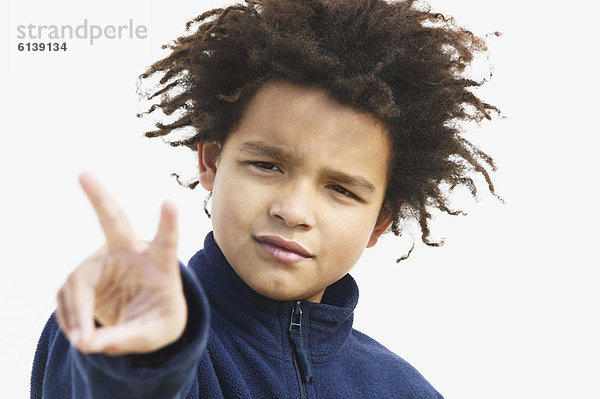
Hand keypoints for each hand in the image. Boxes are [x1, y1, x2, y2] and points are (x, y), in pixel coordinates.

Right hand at [55, 172, 186, 355]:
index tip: (171, 201)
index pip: (167, 240)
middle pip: (113, 221)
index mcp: (160, 262)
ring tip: (86, 342)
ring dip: (77, 315)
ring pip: (78, 281)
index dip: (168, 223)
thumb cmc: (160, 319)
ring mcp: (104, 259)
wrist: (147, 317)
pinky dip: (70, 320)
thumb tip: (89, 343)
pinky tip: (81, 333)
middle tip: (83, 174)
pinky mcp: (85, 273)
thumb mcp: (155, 334)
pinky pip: (67, 295)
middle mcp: (130, 253)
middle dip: (98, 197)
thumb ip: (127, 339)